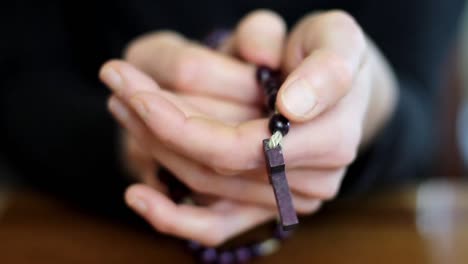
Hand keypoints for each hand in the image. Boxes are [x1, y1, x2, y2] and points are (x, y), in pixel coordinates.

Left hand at [100, 10, 396, 244]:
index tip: (135, 94)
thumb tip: (290, 109)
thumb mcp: (335, 38)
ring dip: (155, 148)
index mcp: (332, 138)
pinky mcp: (264, 206)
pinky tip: (137, 197)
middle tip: (119, 88)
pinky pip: (218, 226)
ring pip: (205, 185)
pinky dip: (174, 218)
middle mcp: (311, 179)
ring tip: (122, 105)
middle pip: (215, 166)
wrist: (330, 90)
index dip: (184, 125)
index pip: (243, 145)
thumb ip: (324, 67)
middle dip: (158, 128)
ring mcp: (285, 198)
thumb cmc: (326, 55)